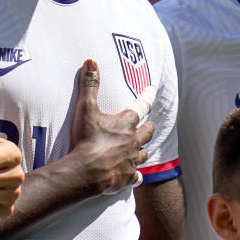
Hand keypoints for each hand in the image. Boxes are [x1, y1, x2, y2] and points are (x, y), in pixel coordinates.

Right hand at [70, 59, 156, 194]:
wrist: (86, 171)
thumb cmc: (87, 139)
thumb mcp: (86, 108)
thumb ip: (90, 85)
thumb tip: (90, 61)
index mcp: (126, 124)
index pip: (141, 106)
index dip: (147, 96)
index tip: (153, 89)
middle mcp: (133, 141)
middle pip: (148, 131)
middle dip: (148, 127)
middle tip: (147, 125)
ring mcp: (131, 160)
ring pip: (144, 153)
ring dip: (141, 150)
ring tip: (137, 149)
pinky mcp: (127, 178)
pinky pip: (136, 177)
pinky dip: (134, 175)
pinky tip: (133, 176)